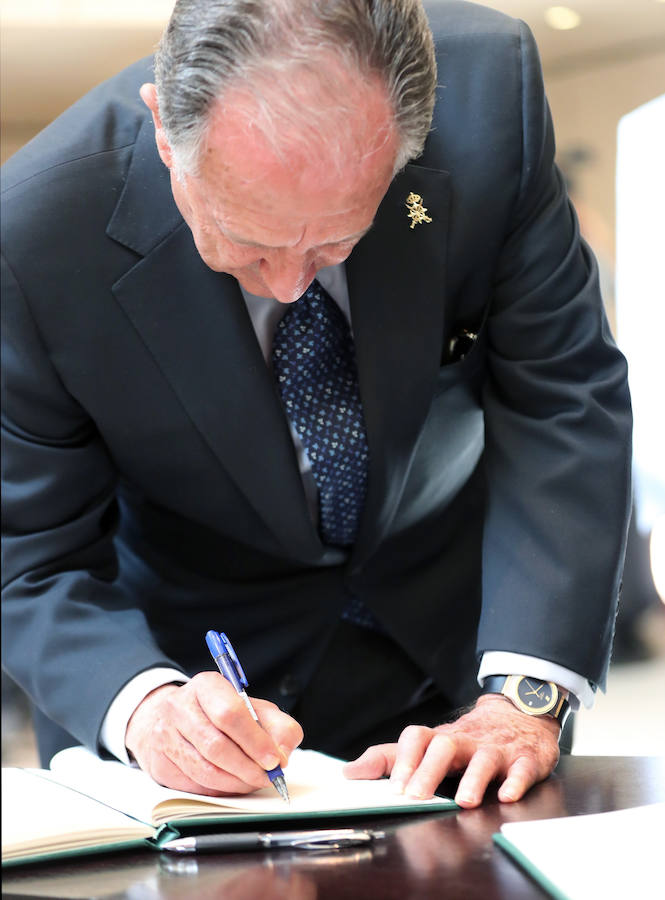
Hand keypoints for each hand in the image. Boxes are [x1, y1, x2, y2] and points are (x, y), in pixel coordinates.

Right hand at [125, 673, 302, 795]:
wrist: (169, 718)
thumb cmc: (218, 713)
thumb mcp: (253, 709)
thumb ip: (278, 726)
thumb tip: (283, 753)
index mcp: (206, 686)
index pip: (230, 713)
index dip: (255, 740)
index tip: (274, 759)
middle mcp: (179, 707)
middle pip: (216, 745)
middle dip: (247, 767)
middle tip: (267, 776)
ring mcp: (165, 736)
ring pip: (204, 770)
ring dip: (235, 783)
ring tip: (253, 782)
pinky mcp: (159, 764)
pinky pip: (193, 785)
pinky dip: (218, 791)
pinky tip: (232, 785)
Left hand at [343, 694, 559, 807]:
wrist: (518, 714)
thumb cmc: (466, 739)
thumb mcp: (428, 746)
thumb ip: (389, 759)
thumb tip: (349, 773)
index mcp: (440, 739)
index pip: (416, 738)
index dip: (403, 760)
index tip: (392, 788)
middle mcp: (466, 741)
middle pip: (444, 746)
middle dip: (429, 771)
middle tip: (415, 798)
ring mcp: (497, 749)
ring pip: (484, 758)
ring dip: (473, 778)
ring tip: (464, 801)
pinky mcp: (525, 759)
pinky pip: (522, 768)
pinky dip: (515, 781)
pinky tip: (507, 796)